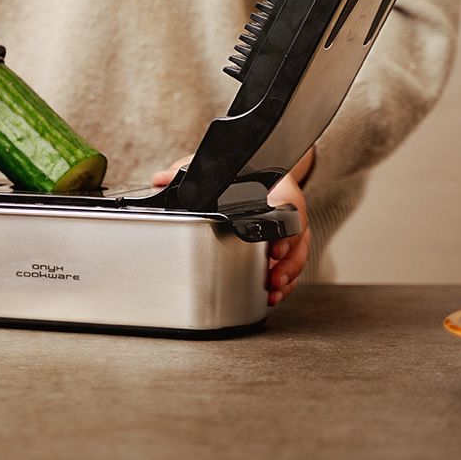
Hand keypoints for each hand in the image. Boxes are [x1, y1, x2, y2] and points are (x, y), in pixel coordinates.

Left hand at [151, 148, 313, 305]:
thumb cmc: (235, 170)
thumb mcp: (208, 164)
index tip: (274, 248)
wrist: (252, 170)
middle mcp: (287, 209)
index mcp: (277, 188)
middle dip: (288, 262)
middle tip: (272, 277)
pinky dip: (284, 281)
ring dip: (287, 275)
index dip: (286, 230)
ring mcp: (289, 229)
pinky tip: (271, 294)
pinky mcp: (284, 244)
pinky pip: (291, 264)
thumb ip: (183, 171)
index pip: (290, 208)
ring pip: (298, 254)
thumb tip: (161, 180)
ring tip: (272, 291)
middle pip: (298, 238)